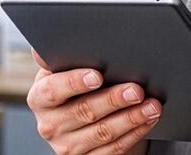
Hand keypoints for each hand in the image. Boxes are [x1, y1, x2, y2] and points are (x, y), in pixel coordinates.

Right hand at [27, 49, 160, 154]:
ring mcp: (67, 146)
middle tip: (136, 90)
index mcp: (39, 99)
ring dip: (131, 118)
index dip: (74, 82)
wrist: (77, 121)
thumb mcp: (61, 72)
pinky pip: (114, 149)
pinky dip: (135, 132)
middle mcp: (50, 125)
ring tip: (151, 105)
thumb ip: (59, 58)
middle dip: (113, 99)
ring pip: (103, 132)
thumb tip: (43, 47)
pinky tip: (148, 120)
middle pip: (83, 112)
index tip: (98, 75)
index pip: (52, 90)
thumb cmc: (72, 88)